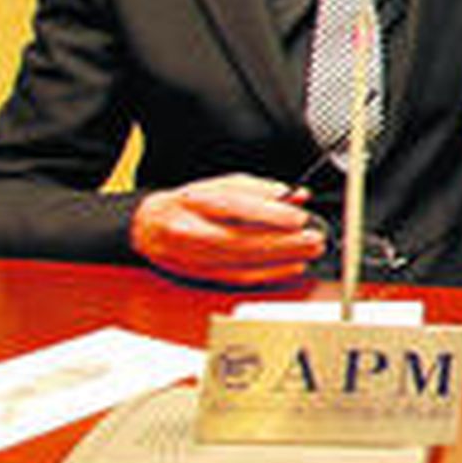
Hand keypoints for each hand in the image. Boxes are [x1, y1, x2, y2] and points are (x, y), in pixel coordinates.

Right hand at [130, 174, 324, 285]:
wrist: (148, 227)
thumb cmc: (188, 204)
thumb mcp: (220, 185)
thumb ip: (258, 189)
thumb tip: (293, 195)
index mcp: (196, 201)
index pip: (235, 207)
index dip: (270, 213)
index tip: (299, 217)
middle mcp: (192, 230)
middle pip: (242, 239)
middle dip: (284, 241)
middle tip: (313, 238)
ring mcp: (194, 256)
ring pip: (243, 261)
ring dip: (282, 258)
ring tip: (310, 251)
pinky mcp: (202, 274)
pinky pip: (240, 277)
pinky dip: (270, 273)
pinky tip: (292, 266)